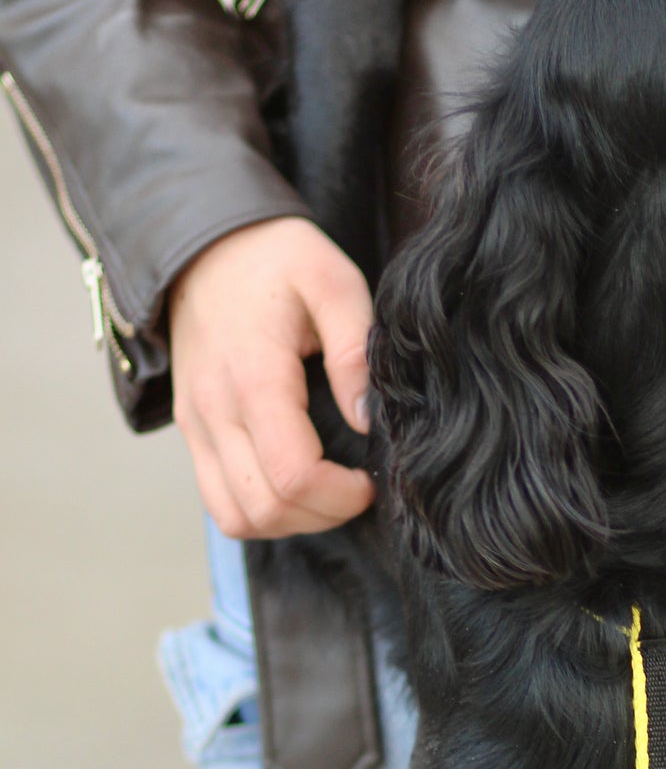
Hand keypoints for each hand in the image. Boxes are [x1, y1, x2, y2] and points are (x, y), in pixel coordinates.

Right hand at [169, 216, 375, 537]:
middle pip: (266, 507)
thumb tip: (367, 418)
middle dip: (323, 514)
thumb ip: (355, 347)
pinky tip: (294, 486)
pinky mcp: (191, 433)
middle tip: (356, 489)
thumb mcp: (331, 279)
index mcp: (254, 376)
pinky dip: (259, 511)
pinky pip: (219, 502)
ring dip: (290, 521)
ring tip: (327, 492)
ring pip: (236, 517)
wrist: (204, 247)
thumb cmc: (274, 260)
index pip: (293, 473)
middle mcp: (214, 410)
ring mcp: (195, 426)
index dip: (341, 495)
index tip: (370, 479)